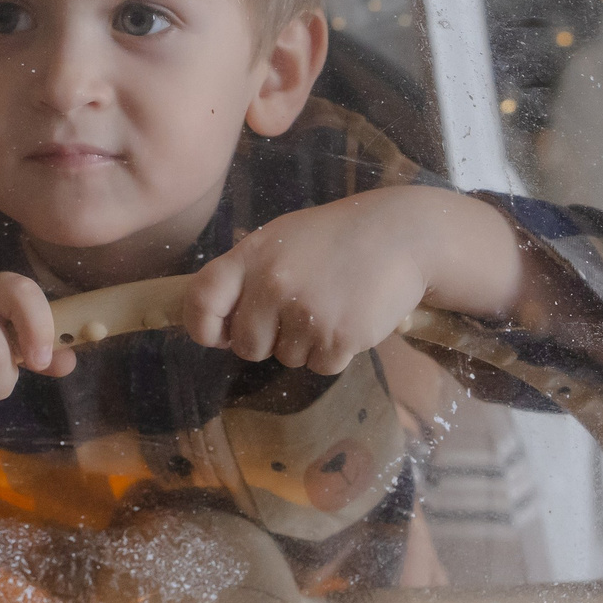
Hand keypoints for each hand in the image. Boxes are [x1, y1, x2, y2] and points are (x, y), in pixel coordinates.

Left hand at [183, 187, 522, 375]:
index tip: (219, 336)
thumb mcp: (281, 240)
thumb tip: (219, 329)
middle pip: (247, 346)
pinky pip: (321, 367)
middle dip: (268, 341)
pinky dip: (334, 353)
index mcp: (251, 257)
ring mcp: (305, 312)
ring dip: (306, 345)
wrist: (400, 234)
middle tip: (298, 314)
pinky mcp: (339, 336)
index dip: (202, 326)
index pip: (202, 299)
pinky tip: (349, 319)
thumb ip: (248, 276)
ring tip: (331, 305)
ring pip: (287, 359)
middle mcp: (272, 285)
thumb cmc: (335, 238)